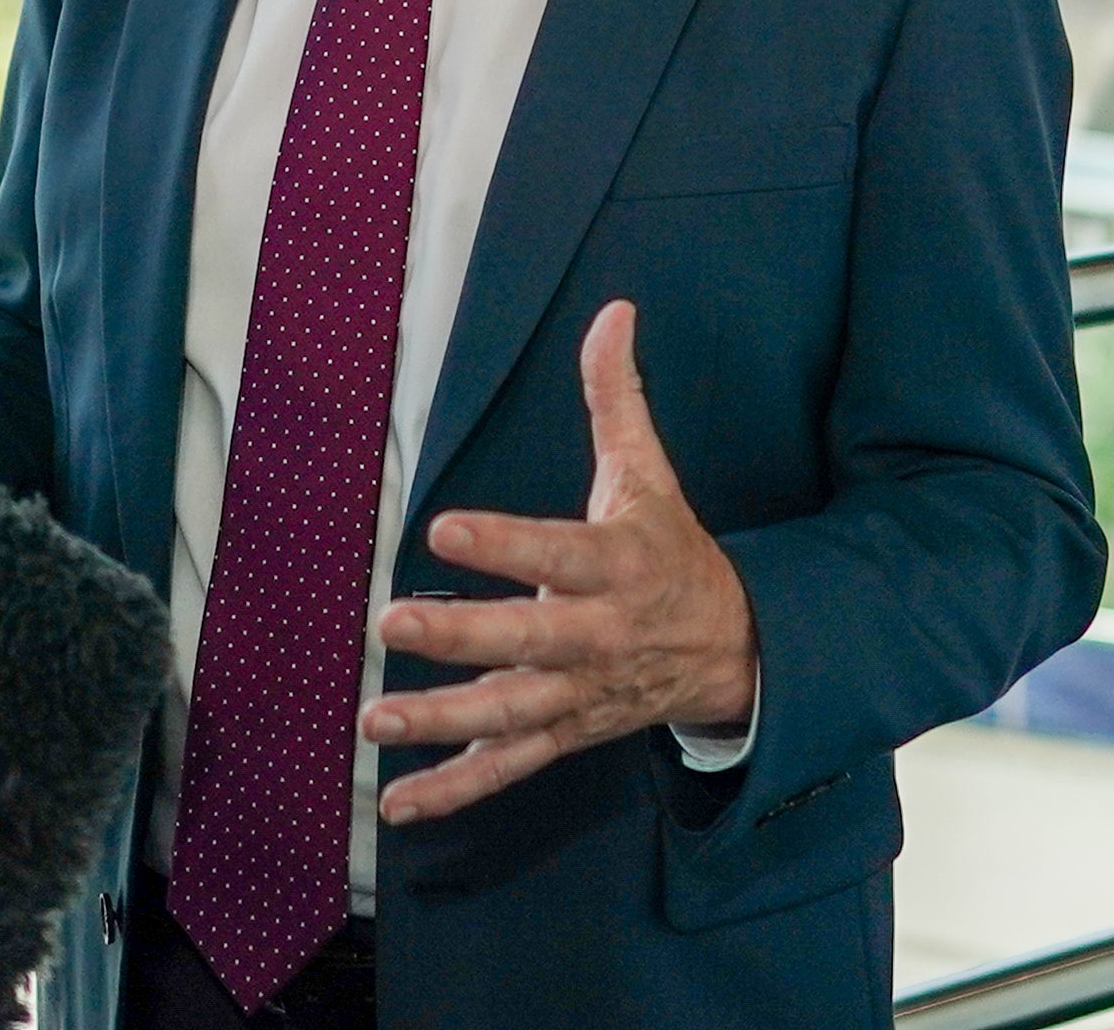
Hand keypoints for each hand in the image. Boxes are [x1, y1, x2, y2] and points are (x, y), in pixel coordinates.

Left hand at [366, 300, 756, 824]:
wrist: (738, 651)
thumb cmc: (673, 552)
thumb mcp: (651, 474)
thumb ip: (617, 398)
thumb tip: (612, 311)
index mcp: (618, 565)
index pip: (556, 553)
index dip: (502, 544)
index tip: (441, 529)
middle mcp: (598, 636)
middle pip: (527, 641)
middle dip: (460, 638)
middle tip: (391, 625)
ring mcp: (581, 692)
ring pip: (510, 714)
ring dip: (441, 723)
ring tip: (375, 719)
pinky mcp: (567, 732)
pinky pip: (509, 768)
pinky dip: (454, 791)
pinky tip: (397, 802)